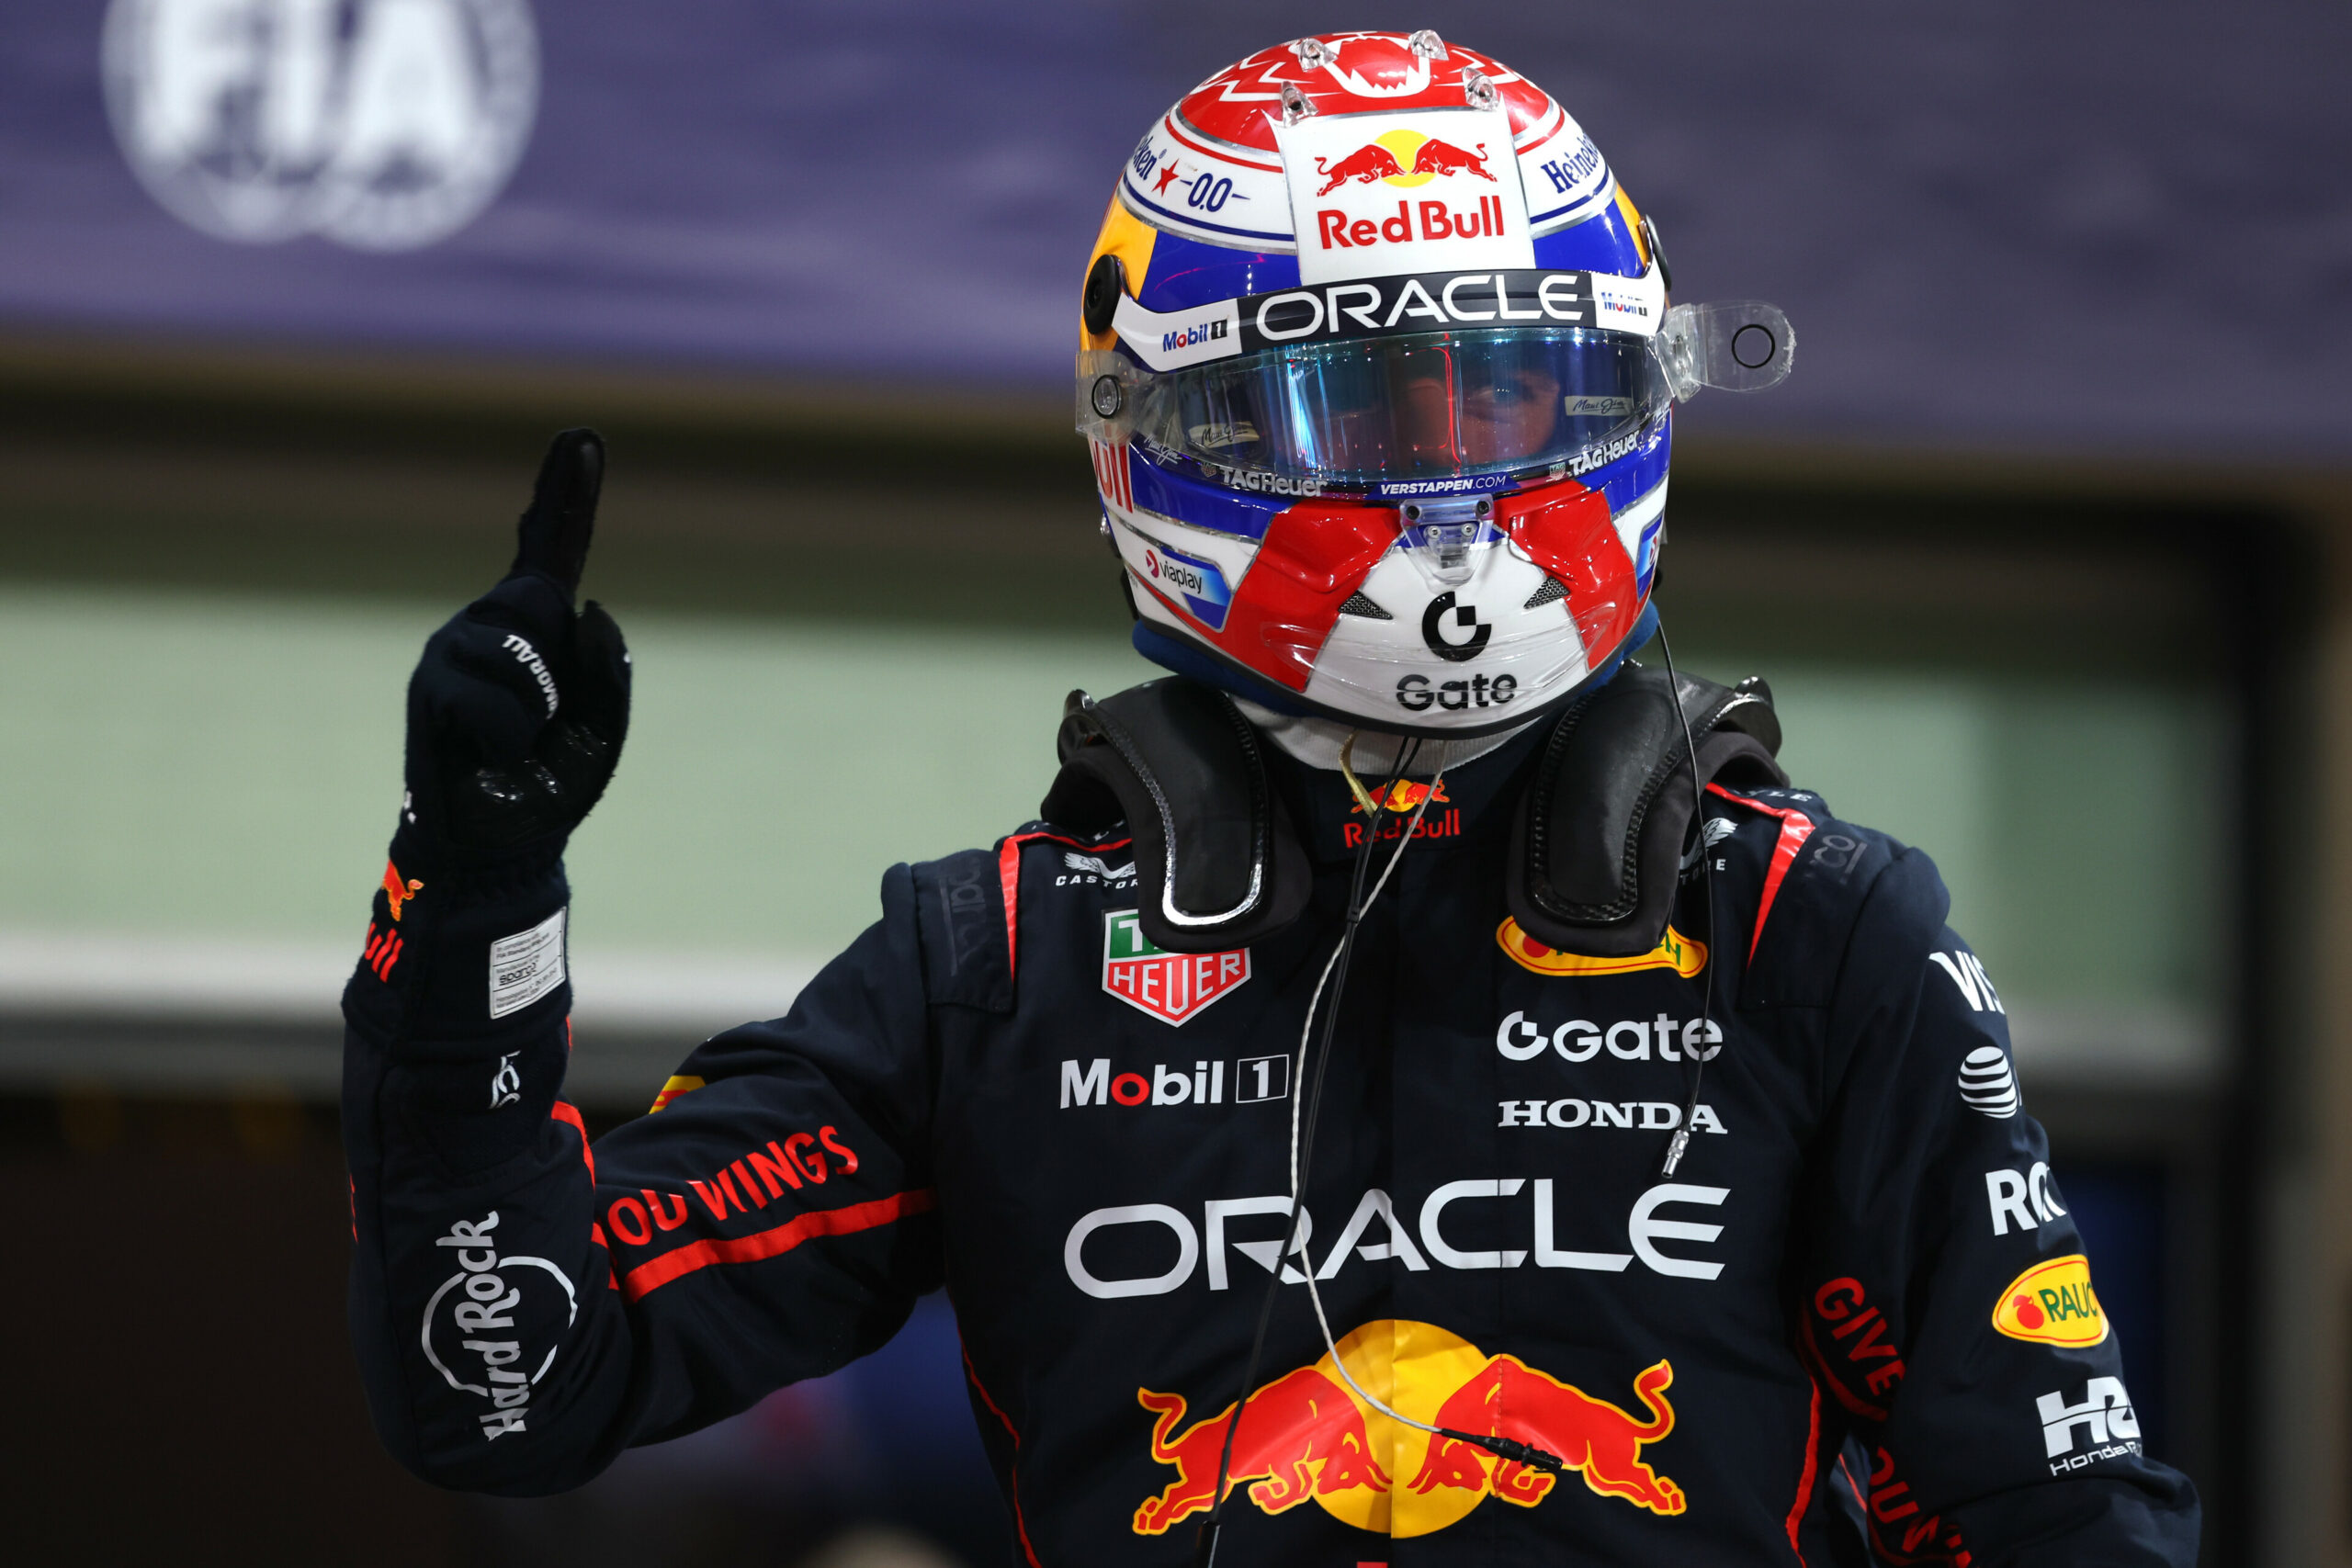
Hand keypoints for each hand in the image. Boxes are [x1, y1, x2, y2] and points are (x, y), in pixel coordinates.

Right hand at [396, 429, 630, 873]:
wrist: (502, 841)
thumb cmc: (552, 780)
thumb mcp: (604, 725)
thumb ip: (609, 667)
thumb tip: (588, 604)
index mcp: (541, 626)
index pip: (555, 548)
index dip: (567, 494)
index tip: (584, 438)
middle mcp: (492, 623)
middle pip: (543, 602)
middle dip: (559, 668)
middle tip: (543, 722)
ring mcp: (455, 649)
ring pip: (522, 654)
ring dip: (537, 712)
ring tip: (518, 744)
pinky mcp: (432, 687)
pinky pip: (495, 702)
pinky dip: (511, 740)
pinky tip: (494, 759)